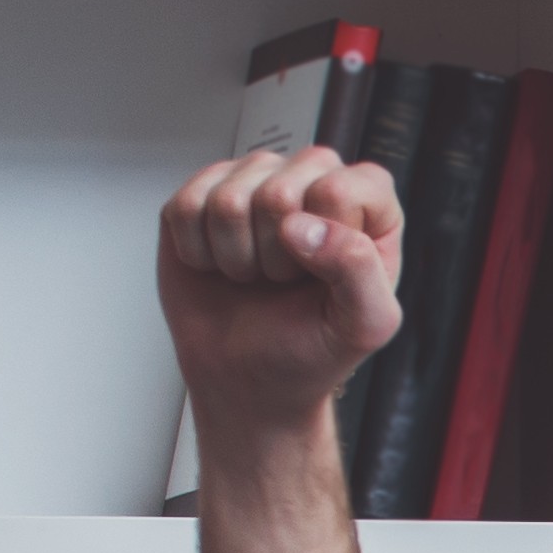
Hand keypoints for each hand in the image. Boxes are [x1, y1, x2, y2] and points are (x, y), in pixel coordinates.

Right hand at [156, 148, 403, 437]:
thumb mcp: (364, 325)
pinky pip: (185, 207)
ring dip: (236, 255)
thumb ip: (360, 271)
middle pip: (278, 191)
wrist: (248, 373)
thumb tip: (303, 226)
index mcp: (367, 207)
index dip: (327, 239)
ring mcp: (253, 179)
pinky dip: (198, 251)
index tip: (323, 274)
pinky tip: (219, 264)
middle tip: (283, 278)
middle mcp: (311, 180)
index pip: (342, 188)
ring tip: (255, 273)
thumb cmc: (312, 347)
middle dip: (276, 253)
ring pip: (228, 199)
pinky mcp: (201, 191)